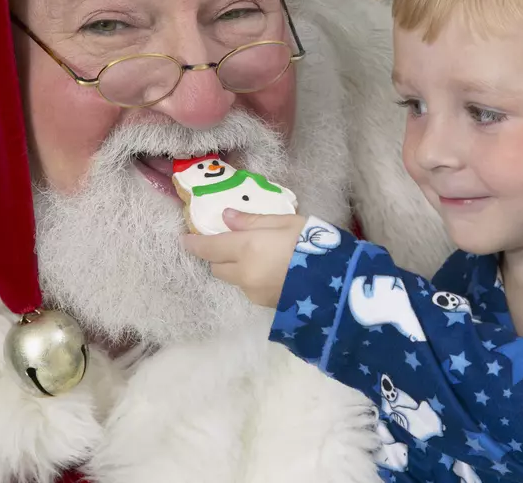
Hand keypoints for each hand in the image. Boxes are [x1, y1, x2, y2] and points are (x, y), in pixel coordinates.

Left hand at [181, 209, 305, 308]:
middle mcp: (243, 273)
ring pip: (233, 279)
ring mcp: (253, 292)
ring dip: (236, 268)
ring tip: (260, 257)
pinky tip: (273, 271)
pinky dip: (252, 279)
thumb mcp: (288, 222)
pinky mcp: (265, 305)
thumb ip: (254, 220)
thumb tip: (226, 217)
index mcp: (246, 248)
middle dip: (218, 255)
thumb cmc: (315, 244)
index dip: (193, 243)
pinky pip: (249, 289)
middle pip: (216, 266)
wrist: (337, 285)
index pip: (208, 248)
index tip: (184, 238)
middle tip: (230, 243)